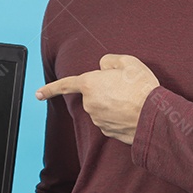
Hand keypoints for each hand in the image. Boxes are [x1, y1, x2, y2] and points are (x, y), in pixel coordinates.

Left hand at [35, 54, 159, 144]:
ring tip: (132, 99)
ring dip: (113, 103)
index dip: (50, 89)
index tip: (37, 94)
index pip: (65, 85)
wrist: (155, 116)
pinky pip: (110, 119)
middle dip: (105, 90)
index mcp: (90, 84)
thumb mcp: (128, 62)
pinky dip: (119, 116)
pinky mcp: (108, 132)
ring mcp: (98, 120)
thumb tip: (103, 67)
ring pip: (102, 107)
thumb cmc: (142, 88)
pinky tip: (132, 112)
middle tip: (126, 86)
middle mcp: (90, 104)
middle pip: (93, 94)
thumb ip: (110, 60)